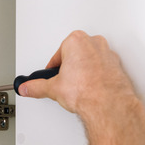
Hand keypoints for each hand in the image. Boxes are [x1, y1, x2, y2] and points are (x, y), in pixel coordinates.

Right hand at [17, 30, 139, 120]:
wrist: (108, 104)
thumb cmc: (87, 91)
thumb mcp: (53, 88)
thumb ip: (37, 87)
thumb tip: (27, 88)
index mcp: (76, 41)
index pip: (58, 54)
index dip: (53, 68)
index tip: (53, 76)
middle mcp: (93, 43)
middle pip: (75, 54)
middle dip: (69, 68)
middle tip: (65, 82)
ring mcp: (107, 53)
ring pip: (90, 60)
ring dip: (83, 71)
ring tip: (78, 86)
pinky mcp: (117, 65)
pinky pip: (102, 67)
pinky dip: (96, 75)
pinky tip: (91, 88)